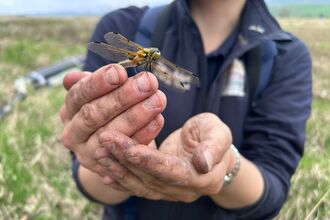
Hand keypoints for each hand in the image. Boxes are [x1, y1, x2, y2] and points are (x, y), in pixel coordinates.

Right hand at [60, 64, 166, 176]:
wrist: (114, 147)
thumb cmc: (109, 110)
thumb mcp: (99, 95)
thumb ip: (93, 84)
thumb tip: (71, 77)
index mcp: (69, 111)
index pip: (78, 94)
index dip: (98, 82)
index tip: (121, 72)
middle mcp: (73, 134)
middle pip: (93, 114)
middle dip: (122, 97)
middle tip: (148, 83)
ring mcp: (89, 154)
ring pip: (111, 134)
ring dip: (137, 115)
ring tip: (158, 99)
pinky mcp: (109, 168)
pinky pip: (128, 151)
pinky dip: (145, 134)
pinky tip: (159, 119)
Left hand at [97, 113, 234, 201]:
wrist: (210, 149)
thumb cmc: (214, 135)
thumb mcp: (219, 133)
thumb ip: (214, 147)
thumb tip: (203, 164)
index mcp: (203, 178)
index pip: (171, 171)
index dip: (150, 162)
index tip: (129, 149)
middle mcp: (184, 191)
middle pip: (151, 178)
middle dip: (126, 159)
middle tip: (106, 139)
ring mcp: (170, 192)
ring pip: (140, 184)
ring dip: (118, 169)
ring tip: (100, 152)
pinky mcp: (159, 188)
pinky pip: (138, 186)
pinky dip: (120, 180)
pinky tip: (104, 171)